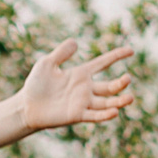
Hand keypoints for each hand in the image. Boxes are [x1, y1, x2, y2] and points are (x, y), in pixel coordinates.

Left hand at [17, 40, 136, 131]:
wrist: (26, 106)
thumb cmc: (36, 85)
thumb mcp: (46, 63)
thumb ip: (61, 53)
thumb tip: (75, 42)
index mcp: (81, 74)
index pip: (103, 63)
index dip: (116, 56)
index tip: (131, 50)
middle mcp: (85, 89)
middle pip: (109, 86)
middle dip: (120, 83)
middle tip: (127, 79)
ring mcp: (82, 103)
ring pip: (106, 102)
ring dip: (119, 101)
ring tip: (130, 98)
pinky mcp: (76, 115)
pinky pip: (94, 115)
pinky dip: (105, 115)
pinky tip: (114, 112)